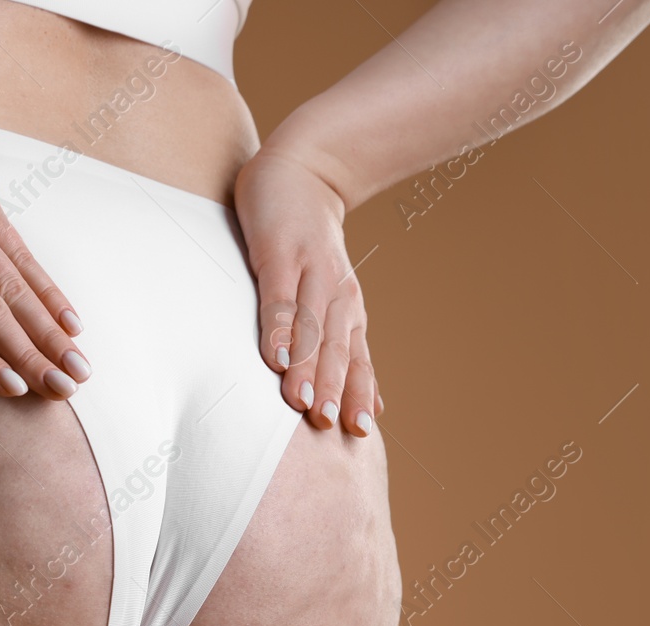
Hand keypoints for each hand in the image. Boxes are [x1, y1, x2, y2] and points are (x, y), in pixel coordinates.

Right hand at [233, 145, 382, 433]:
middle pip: (336, 348)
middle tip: (328, 425)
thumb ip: (344, 349)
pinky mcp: (279, 253)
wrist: (301, 168)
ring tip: (301, 402)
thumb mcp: (331, 297)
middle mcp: (335, 294)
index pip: (357, 358)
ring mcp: (308, 273)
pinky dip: (279, 328)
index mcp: (347, 310)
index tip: (357, 433)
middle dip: (334, 388)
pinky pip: (278, 296)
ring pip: (311, 327)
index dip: (357, 394)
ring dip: (308, 366)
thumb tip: (374, 406)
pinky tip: (275, 356)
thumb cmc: (308, 244)